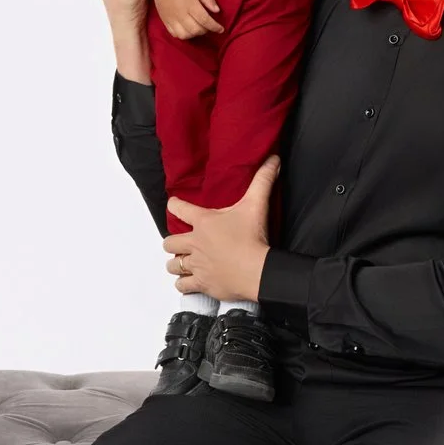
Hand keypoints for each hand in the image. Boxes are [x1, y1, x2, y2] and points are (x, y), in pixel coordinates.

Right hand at [148, 0, 223, 38]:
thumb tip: (217, 11)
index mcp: (191, 4)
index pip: (205, 21)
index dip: (215, 27)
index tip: (221, 29)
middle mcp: (181, 14)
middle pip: (196, 30)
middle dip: (206, 31)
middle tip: (209, 26)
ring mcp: (171, 18)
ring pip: (185, 35)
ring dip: (194, 34)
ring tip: (198, 28)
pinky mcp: (165, 20)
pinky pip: (174, 34)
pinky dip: (183, 35)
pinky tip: (187, 29)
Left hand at [163, 157, 277, 302]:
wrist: (256, 270)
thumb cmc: (253, 237)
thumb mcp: (257, 204)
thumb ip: (263, 180)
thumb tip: (273, 159)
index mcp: (203, 222)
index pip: (180, 209)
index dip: (174, 205)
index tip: (173, 205)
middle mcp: (195, 243)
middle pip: (170, 243)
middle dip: (173, 243)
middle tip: (182, 244)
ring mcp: (197, 265)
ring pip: (173, 265)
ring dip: (176, 264)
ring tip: (184, 263)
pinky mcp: (202, 283)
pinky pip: (183, 285)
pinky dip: (184, 284)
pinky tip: (189, 282)